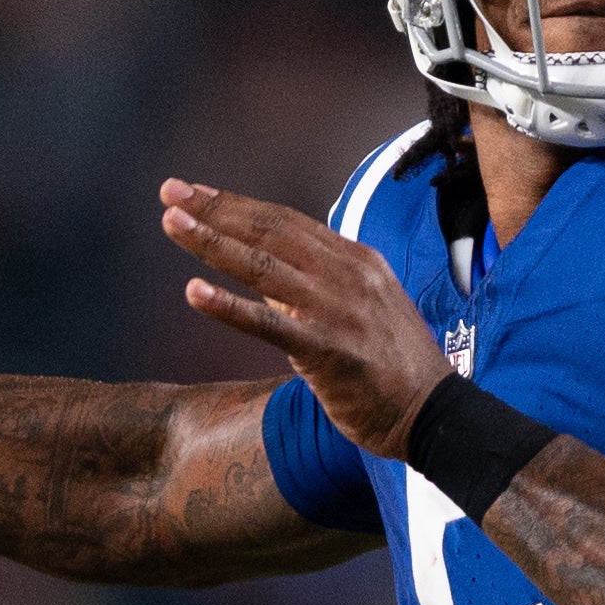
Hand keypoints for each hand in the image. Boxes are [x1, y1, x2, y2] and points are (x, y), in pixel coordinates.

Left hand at [158, 179, 451, 458]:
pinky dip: (229, 306)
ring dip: (212, 242)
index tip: (196, 192)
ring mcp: (337, 310)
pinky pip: (269, 324)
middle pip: (270, 231)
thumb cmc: (393, 364)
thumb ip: (318, 282)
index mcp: (355, 260)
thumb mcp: (362, 305)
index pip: (285, 221)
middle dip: (216, 209)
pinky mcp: (327, 351)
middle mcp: (346, 275)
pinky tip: (194, 291)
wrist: (433, 412)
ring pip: (263, 267)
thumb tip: (265, 268)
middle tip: (171, 192)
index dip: (237, 205)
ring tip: (173, 222)